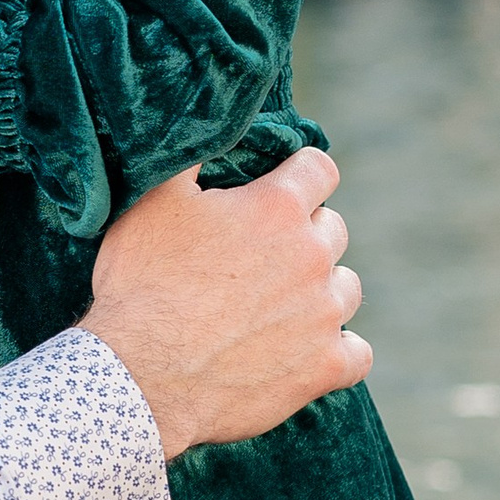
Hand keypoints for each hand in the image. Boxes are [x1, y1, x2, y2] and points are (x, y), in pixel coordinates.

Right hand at [81, 150, 368, 460]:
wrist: (140, 378)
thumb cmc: (142, 286)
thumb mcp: (151, 202)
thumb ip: (191, 155)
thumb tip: (208, 120)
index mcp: (277, 208)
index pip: (320, 168)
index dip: (300, 174)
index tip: (282, 186)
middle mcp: (312, 256)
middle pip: (332, 229)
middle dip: (303, 235)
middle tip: (259, 256)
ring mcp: (323, 315)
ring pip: (347, 288)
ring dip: (321, 291)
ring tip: (280, 305)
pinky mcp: (323, 367)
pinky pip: (358, 354)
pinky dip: (339, 351)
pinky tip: (311, 351)